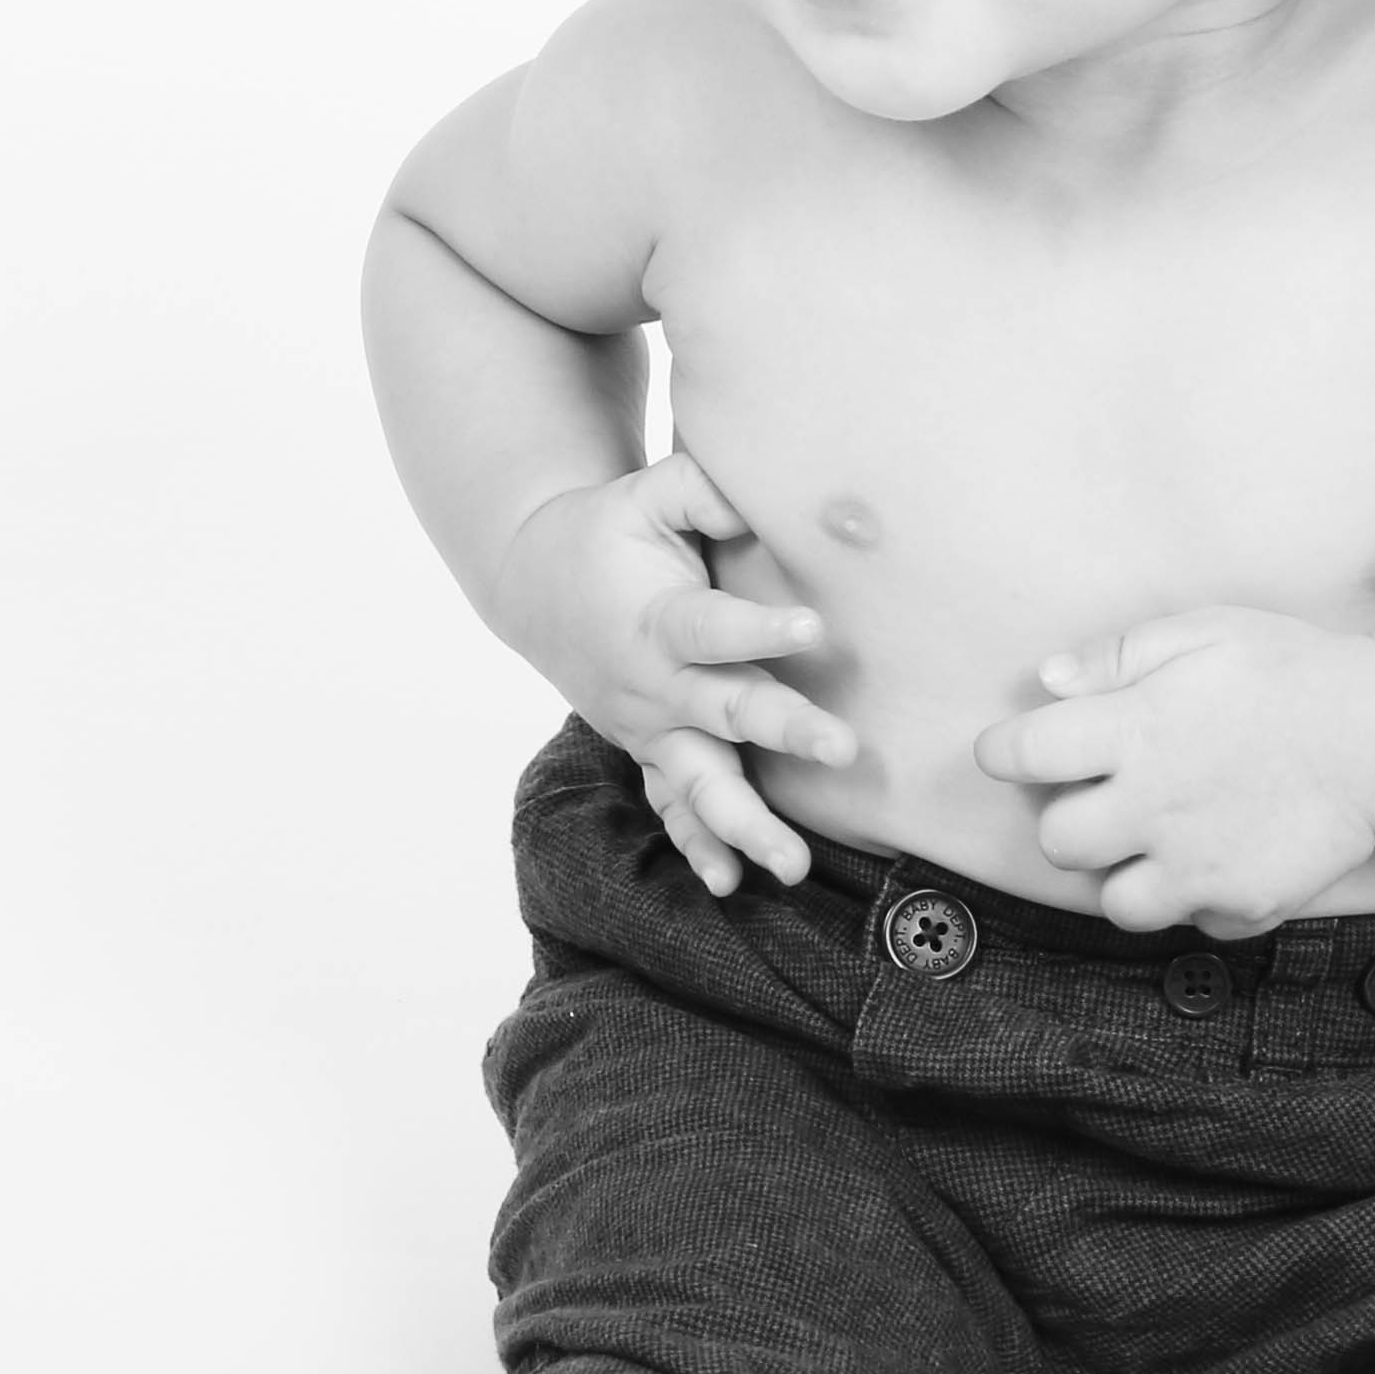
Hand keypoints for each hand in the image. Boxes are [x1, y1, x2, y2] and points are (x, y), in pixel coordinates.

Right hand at [488, 452, 855, 897]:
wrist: (533, 584)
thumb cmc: (609, 531)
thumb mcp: (646, 493)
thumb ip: (703, 489)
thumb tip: (764, 494)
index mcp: (656, 619)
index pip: (710, 627)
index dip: (759, 627)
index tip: (813, 625)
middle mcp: (654, 685)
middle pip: (722, 714)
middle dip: (783, 730)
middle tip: (841, 748)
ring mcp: (650, 728)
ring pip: (698, 784)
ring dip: (745, 825)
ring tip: (792, 865)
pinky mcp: (650, 751)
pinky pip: (671, 807)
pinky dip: (695, 845)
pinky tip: (727, 884)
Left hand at [968, 606, 1374, 936]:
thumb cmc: (1295, 672)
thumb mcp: (1205, 632)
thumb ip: (1118, 657)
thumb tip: (1048, 680)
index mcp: (1135, 730)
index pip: (1020, 756)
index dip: (1007, 752)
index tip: (1020, 750)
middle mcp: (1153, 806)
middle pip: (1056, 840)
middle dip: (1068, 818)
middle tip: (1105, 795)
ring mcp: (1197, 865)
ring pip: (1111, 901)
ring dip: (1122, 873)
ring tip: (1155, 840)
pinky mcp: (1240, 904)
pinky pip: (1187, 921)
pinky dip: (1193, 898)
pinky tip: (1217, 858)